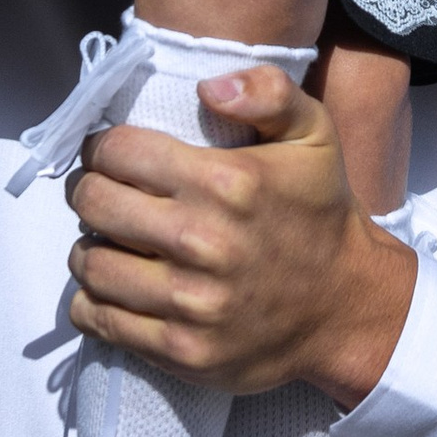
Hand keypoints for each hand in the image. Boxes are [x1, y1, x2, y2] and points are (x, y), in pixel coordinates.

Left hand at [65, 65, 416, 408]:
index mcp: (226, 182)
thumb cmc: (320, 214)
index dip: (103, 148)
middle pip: (93, 204)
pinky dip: (90, 301)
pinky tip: (112, 287)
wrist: (347, 307)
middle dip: (89, 192)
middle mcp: (203, 242)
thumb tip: (207, 86)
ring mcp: (190, 303)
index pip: (117, 152)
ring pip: (89, 264)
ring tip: (108, 241)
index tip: (110, 156)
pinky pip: (99, 319)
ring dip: (88, 247)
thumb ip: (269, 92)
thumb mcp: (315, 136)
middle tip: (104, 195)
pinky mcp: (181, 350)